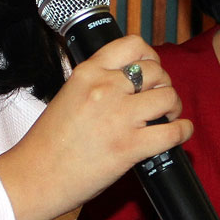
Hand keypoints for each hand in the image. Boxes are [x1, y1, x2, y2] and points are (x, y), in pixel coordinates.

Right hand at [0, 35, 192, 219]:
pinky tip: (181, 131)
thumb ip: (96, 83)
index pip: (132, 45)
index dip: (149, 55)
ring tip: (168, 115)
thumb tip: (126, 81)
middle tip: (160, 96)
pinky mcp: (130, 146)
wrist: (37, 174)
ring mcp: (120, 117)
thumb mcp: (69, 94)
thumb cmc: (48, 141)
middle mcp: (106, 88)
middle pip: (155, 71)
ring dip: (173, 105)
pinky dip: (183, 131)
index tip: (152, 65)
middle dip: (163, 83)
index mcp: (88, 72)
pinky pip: (171, 133)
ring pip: (167, 97)